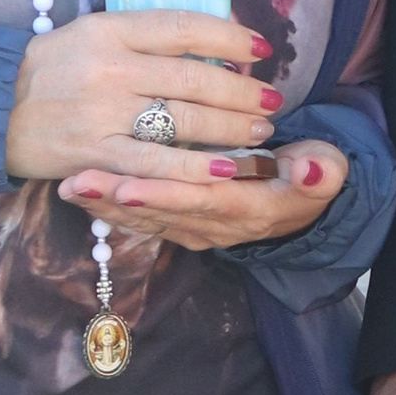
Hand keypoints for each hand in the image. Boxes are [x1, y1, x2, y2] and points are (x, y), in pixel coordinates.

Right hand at [9, 8, 281, 186]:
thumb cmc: (54, 71)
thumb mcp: (92, 33)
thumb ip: (146, 34)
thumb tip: (216, 35)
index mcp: (108, 27)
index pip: (183, 27)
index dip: (230, 36)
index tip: (261, 48)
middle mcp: (107, 66)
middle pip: (193, 77)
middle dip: (242, 91)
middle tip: (271, 100)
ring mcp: (101, 112)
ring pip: (183, 119)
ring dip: (231, 127)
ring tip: (259, 131)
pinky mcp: (95, 154)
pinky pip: (157, 163)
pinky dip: (196, 167)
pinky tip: (227, 169)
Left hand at [58, 137, 347, 251]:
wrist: (303, 205)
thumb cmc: (312, 178)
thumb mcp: (329, 172)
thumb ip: (321, 173)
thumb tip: (310, 166)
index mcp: (252, 211)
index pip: (203, 201)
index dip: (166, 195)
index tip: (128, 186)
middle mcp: (217, 226)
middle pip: (162, 212)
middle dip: (117, 199)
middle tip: (76, 183)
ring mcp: (196, 227)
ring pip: (145, 217)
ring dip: (104, 203)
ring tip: (66, 184)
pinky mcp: (181, 222)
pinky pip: (141, 215)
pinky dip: (108, 205)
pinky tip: (78, 189)